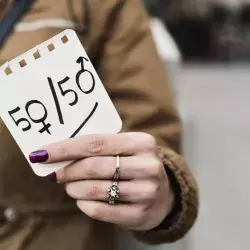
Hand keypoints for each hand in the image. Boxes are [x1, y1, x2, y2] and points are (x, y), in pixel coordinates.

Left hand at [29, 132, 173, 230]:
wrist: (164, 194)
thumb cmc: (135, 166)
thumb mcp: (125, 149)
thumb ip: (99, 147)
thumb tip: (59, 152)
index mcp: (142, 142)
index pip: (97, 142)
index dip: (66, 148)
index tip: (42, 153)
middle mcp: (148, 165)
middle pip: (95, 166)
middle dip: (68, 170)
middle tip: (56, 173)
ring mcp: (147, 191)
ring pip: (96, 189)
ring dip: (74, 188)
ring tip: (69, 186)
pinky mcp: (141, 214)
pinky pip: (101, 210)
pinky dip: (84, 204)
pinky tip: (82, 199)